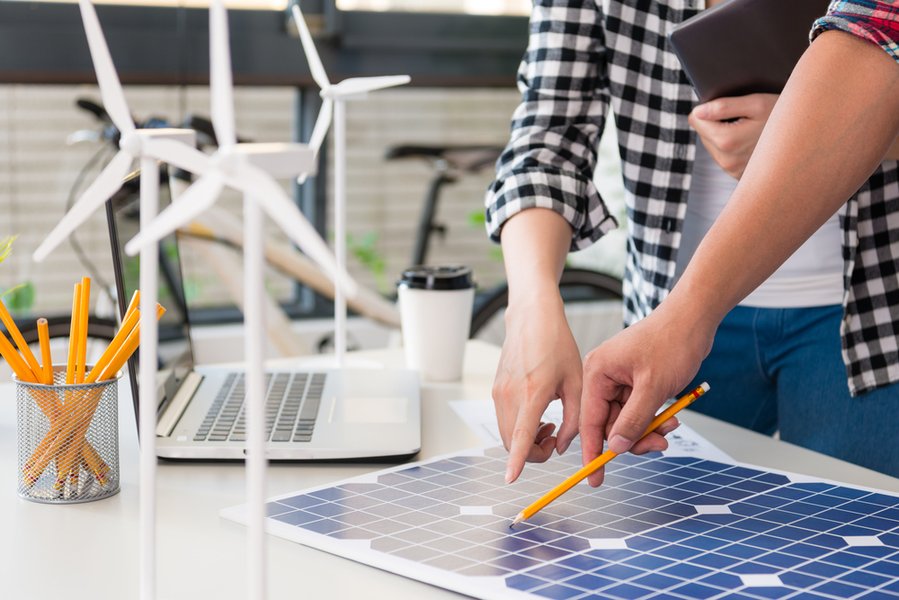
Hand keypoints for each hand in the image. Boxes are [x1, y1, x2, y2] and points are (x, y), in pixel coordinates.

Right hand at [493, 294, 581, 482]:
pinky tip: (539, 414)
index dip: (517, 460)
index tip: (511, 479)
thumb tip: (562, 446)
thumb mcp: (577, 381)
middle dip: (533, 453)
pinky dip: (519, 428)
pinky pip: (503, 420)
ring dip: (526, 441)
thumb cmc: (557, 344)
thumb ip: (574, 419)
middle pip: (512, 443)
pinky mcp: (495, 389)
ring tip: (550, 425)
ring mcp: (499, 392)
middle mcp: (510, 394)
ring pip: (506, 434)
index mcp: (534, 392)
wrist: (531, 317)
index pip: (521, 435)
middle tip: (555, 439)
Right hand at [578, 305, 714, 486]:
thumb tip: (617, 448)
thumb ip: (633, 421)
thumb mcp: (653, 388)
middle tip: (657, 447)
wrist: (694, 319)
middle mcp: (603, 376)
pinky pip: (638, 410)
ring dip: (648, 429)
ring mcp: (619, 379)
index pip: (590, 420)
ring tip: (670, 426)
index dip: (593, 451)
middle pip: (609, 423)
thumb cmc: (671, 342)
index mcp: (597, 372)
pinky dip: (653, 418)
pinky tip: (670, 416)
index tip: (595, 478)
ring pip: (626, 419)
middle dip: (633, 438)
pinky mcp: (634, 381)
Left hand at [689, 93, 778, 178]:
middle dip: (717, 122)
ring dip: (725, 134)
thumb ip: (723, 107)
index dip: (707, 107)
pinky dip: (733, 146)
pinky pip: (725, 156)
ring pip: (713, 146)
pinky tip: (753, 140)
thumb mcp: (757, 103)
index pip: (696, 119)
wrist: (811, 139)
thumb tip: (697, 112)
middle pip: (703, 133)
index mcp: (728, 141)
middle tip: (744, 116)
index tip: (726, 104)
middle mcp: (727, 161)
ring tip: (751, 128)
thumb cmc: (785, 116)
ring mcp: (733, 171)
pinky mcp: (739, 176)